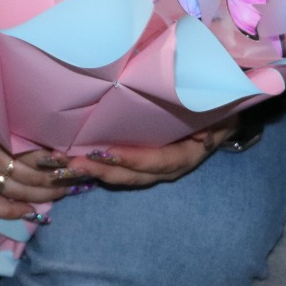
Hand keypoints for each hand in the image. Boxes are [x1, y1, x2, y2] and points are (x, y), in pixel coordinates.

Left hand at [55, 115, 239, 188]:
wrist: (221, 118)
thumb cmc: (218, 109)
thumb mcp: (221, 112)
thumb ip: (213, 121)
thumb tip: (204, 134)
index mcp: (186, 155)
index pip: (156, 161)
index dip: (131, 159)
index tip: (105, 154)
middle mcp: (167, 168)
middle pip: (132, 175)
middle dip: (101, 171)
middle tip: (71, 165)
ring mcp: (153, 168)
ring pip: (122, 176)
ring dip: (94, 172)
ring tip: (64, 166)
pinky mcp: (141, 161)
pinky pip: (119, 169)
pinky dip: (97, 167)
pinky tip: (74, 162)